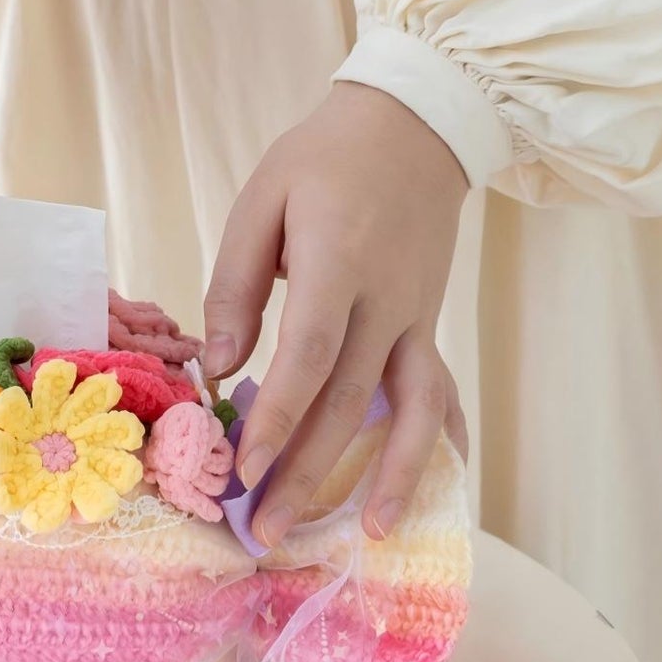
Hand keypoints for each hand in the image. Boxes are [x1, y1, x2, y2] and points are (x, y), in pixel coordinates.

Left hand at [203, 82, 469, 545]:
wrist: (412, 126)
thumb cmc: (320, 161)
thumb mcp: (260, 202)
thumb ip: (236, 284)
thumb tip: (220, 364)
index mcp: (337, 263)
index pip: (309, 357)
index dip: (277, 418)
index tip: (245, 470)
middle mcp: (386, 301)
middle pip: (351, 400)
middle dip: (309, 471)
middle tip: (270, 531)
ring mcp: (418, 316)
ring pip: (412, 407)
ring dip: (391, 475)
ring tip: (371, 534)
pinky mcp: (429, 322)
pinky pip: (440, 389)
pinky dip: (442, 438)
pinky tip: (441, 481)